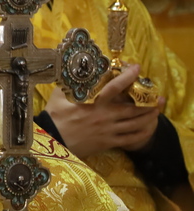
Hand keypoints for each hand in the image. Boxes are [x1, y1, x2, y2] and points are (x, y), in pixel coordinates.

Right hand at [45, 64, 162, 155]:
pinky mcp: (108, 142)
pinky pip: (130, 139)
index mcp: (94, 102)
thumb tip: (77, 70)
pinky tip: (147, 129)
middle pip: (134, 109)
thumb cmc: (55, 116)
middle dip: (149, 102)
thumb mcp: (59, 95)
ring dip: (149, 117)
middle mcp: (105, 116)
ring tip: (156, 111)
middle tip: (158, 96)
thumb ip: (71, 83)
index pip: (115, 87)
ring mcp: (108, 130)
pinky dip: (142, 134)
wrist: (52, 139)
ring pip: (136, 124)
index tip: (137, 68)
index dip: (128, 77)